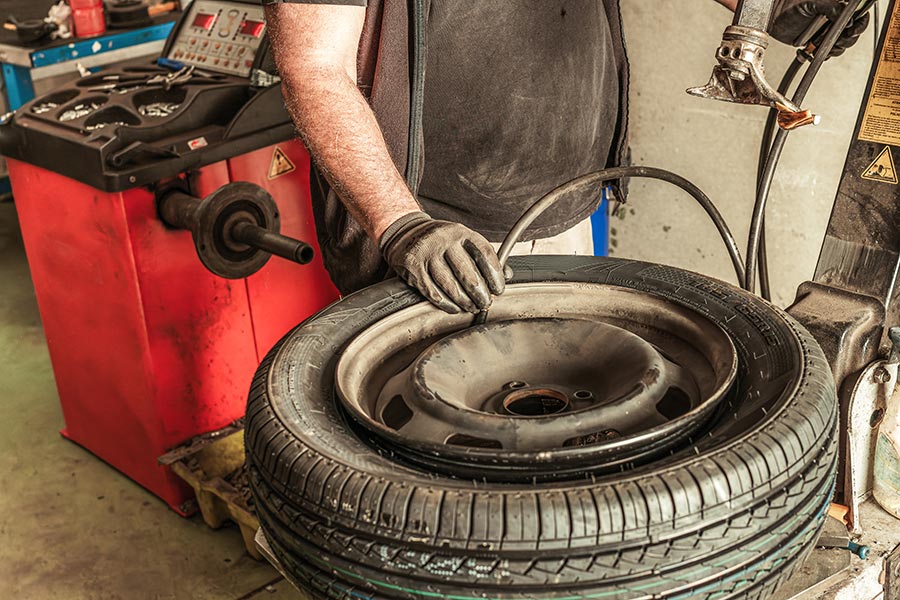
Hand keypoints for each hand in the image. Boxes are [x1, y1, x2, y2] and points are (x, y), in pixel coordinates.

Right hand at [379, 212, 505, 313]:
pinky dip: (446, 304)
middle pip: (468, 274)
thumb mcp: (463, 240)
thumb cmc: (441, 242)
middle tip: (486, 303)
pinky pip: (433, 293)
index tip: (499, 289)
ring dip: (464, 302)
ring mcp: (426, 254)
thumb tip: (507, 275)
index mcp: (460, 232)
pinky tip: (454, 308)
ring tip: (472, 307)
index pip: (484, 254)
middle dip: (480, 294)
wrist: (406, 233)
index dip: (495, 275)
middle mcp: (443, 241)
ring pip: (450, 286)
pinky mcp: (413, 268)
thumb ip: (483, 256)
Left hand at [771, 0, 869, 56]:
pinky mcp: (819, 41)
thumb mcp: (811, 2)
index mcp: (837, 5)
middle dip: (847, 38)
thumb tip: (845, 15)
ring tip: (822, 45)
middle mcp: (835, 17)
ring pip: (843, 43)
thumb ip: (830, 6)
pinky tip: (817, 50)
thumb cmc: (788, 5)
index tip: (852, 30)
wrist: (773, 19)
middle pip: (853, 31)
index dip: (859, 23)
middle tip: (836, 40)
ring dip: (836, 47)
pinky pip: (829, 50)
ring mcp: (828, 30)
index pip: (859, 13)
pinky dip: (826, 53)